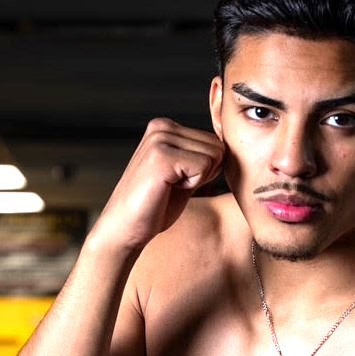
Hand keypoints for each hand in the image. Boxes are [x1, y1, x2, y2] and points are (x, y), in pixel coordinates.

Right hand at [89, 118, 223, 253]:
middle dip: (204, 173)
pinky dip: (192, 185)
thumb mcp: (184, 175)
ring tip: (169, 186)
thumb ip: (202, 158)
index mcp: (166, 127)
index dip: (206, 169)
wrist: (126, 229)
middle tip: (174, 186)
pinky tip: (167, 189)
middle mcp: (162, 126)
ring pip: (213, 156)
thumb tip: (229, 150)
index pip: (215, 141)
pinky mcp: (162, 155)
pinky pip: (204, 167)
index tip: (178, 181)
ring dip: (196, 180)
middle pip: (217, 147)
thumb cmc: (154, 207)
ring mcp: (160, 139)